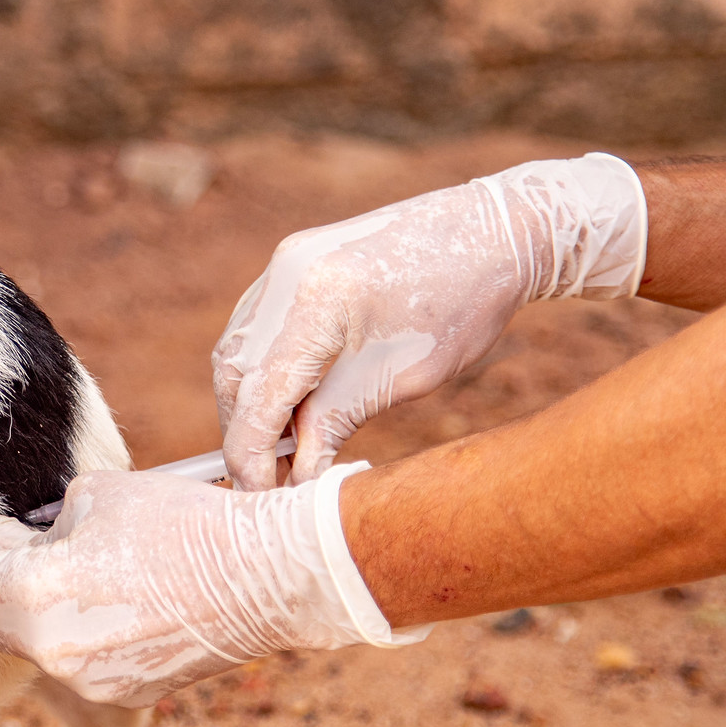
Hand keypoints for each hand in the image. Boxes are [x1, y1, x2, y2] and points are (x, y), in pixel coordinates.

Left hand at [0, 465, 424, 708]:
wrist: (264, 577)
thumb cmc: (179, 523)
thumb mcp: (95, 494)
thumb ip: (43, 524)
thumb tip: (20, 540)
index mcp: (33, 594)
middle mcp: (52, 650)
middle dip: (3, 587)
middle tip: (33, 549)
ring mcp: (89, 682)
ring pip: (39, 646)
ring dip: (47, 613)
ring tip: (94, 573)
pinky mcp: (126, 696)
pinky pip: (84, 664)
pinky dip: (89, 637)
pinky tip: (127, 603)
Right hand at [214, 154, 646, 489]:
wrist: (491, 232)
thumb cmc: (463, 305)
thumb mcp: (406, 376)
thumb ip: (337, 421)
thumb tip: (294, 475)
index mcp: (318, 301)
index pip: (259, 392)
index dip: (250, 451)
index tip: (259, 494)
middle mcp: (287, 276)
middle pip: (234, 371)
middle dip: (244, 431)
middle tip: (266, 480)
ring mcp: (284, 265)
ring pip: (237, 349)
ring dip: (249, 404)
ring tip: (278, 448)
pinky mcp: (291, 264)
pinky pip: (256, 328)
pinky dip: (261, 373)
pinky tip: (286, 403)